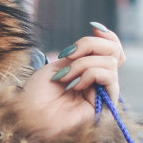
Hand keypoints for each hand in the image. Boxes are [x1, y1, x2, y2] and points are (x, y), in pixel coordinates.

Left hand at [16, 23, 126, 138]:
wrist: (28, 116)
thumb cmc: (36, 94)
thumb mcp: (58, 64)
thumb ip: (80, 52)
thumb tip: (100, 32)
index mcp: (87, 71)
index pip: (111, 50)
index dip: (108, 36)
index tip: (94, 27)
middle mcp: (98, 82)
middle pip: (114, 52)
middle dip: (92, 44)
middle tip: (70, 54)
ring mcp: (103, 94)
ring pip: (110, 63)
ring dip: (84, 64)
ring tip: (65, 76)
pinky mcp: (106, 106)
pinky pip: (110, 77)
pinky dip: (90, 74)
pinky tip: (75, 85)